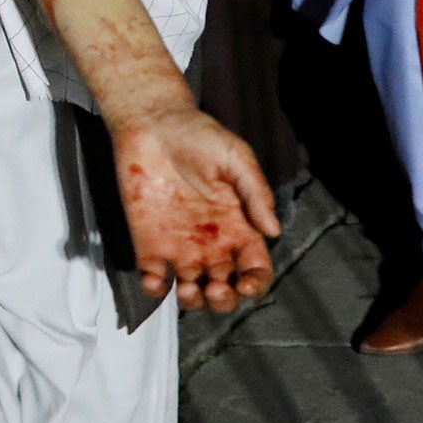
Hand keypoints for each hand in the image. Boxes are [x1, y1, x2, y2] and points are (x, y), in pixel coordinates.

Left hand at [107, 98, 280, 311]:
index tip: (248, 283)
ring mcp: (179, 244)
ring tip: (190, 288)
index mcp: (237, 225)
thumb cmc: (198, 135)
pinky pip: (153, 276)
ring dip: (194, 301)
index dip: (256, 282)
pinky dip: (155, 288)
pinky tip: (157, 280)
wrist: (152, 122)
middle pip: (225, 287)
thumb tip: (273, 230)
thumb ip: (255, 193)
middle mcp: (211, 241)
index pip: (254, 266)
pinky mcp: (148, 241)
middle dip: (225, 299)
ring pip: (192, 290)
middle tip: (217, 287)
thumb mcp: (236, 158)